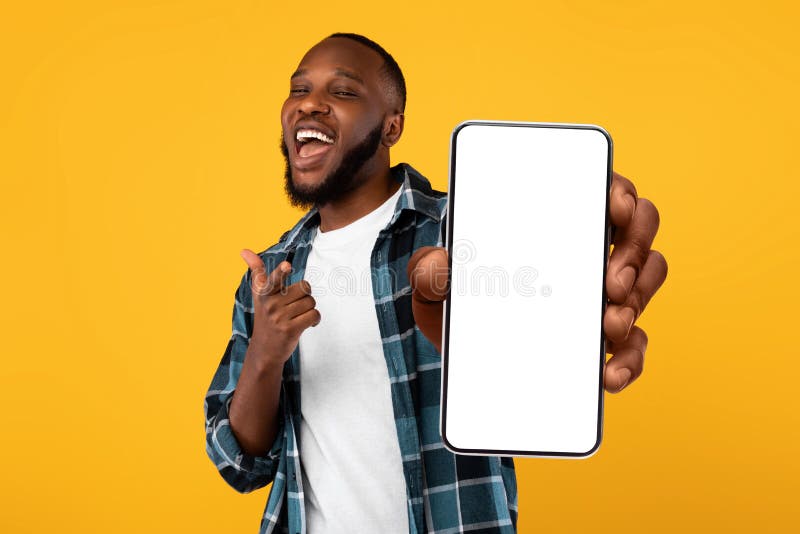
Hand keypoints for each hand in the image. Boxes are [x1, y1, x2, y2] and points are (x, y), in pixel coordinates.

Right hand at [240, 249, 320, 366]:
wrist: (264, 351)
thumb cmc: (266, 317)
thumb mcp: (259, 295)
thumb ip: (257, 272)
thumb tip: (244, 250)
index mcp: (264, 293)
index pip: (273, 279)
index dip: (281, 272)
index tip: (286, 266)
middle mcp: (270, 304)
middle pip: (304, 287)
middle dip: (304, 296)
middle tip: (294, 306)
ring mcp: (280, 318)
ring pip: (311, 302)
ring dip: (309, 309)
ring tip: (298, 316)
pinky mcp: (290, 330)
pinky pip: (314, 315)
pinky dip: (315, 320)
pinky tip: (306, 324)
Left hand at [408, 171, 667, 394]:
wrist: (457, 351)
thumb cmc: (452, 298)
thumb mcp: (432, 281)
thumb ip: (427, 269)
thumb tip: (438, 265)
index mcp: (552, 220)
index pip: (602, 190)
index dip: (620, 193)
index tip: (615, 208)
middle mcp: (585, 249)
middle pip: (639, 232)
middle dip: (635, 253)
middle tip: (612, 280)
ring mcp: (599, 292)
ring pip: (646, 281)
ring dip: (637, 301)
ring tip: (609, 324)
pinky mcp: (602, 337)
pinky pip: (633, 343)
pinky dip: (630, 358)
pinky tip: (609, 373)